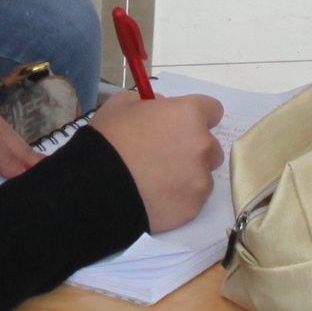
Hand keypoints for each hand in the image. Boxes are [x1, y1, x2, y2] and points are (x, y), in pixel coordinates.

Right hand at [93, 92, 223, 233]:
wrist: (98, 187)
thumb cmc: (109, 140)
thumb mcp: (121, 105)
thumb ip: (149, 102)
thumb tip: (162, 108)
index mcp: (188, 115)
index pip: (213, 110)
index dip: (197, 117)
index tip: (181, 126)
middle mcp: (203, 145)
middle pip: (211, 146)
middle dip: (194, 150)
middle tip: (165, 157)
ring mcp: (201, 179)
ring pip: (203, 175)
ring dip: (189, 176)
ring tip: (158, 182)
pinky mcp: (194, 207)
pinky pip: (193, 199)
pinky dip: (179, 199)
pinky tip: (155, 198)